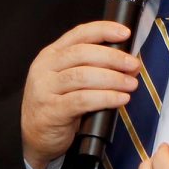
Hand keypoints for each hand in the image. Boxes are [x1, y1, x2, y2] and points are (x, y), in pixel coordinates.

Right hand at [19, 20, 140, 168]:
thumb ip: (91, 68)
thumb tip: (127, 63)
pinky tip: (120, 99)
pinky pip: (81, 100)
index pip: (78, 34)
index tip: (125, 33)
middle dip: (112, 57)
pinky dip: (105, 98)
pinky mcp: (51, 111)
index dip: (103, 30)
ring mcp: (45, 89)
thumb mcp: (69, 82)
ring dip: (112, 78)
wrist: (35, 138)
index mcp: (51, 55)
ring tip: (130, 84)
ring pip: (82, 76)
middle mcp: (45, 68)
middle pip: (82, 53)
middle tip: (133, 65)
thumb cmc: (57, 107)